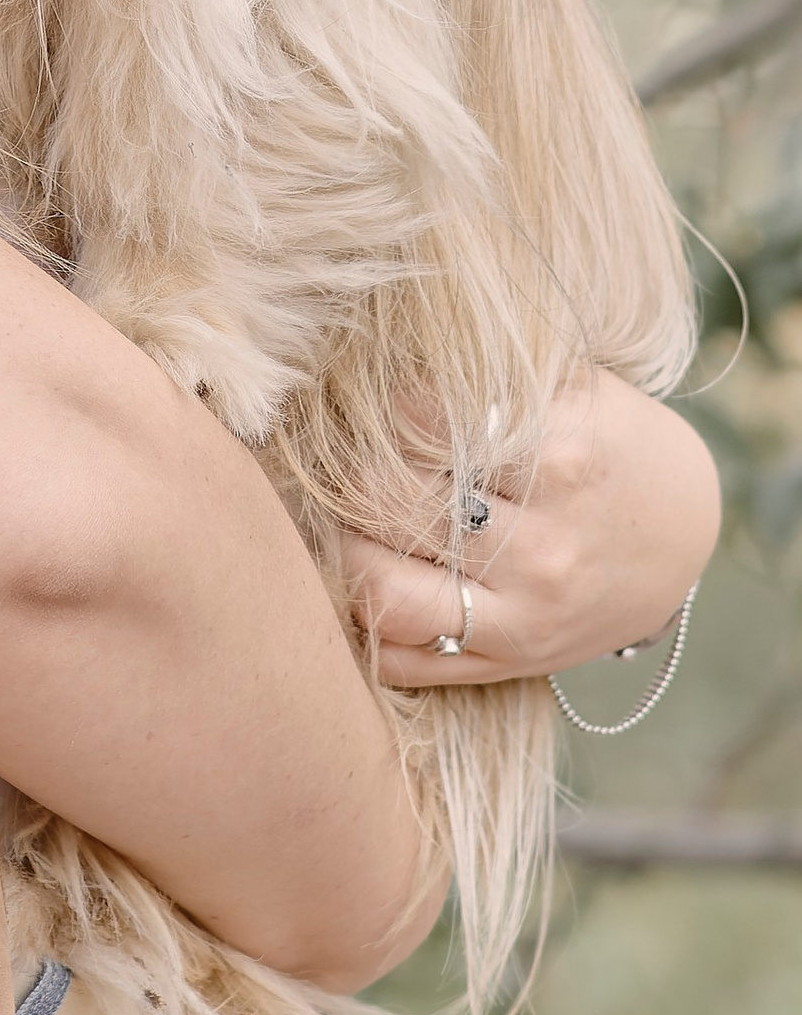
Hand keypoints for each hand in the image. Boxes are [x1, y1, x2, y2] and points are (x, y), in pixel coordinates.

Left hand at [339, 370, 720, 688]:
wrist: (680, 538)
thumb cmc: (608, 442)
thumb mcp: (572, 388)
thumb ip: (488, 374)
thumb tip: (378, 350)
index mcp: (561, 460)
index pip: (417, 421)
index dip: (378, 401)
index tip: (367, 392)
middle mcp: (541, 548)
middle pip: (385, 500)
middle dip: (343, 466)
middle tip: (334, 447)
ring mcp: (522, 616)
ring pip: (378, 586)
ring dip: (337, 543)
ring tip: (336, 508)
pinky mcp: (506, 663)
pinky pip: (399, 656)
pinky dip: (357, 617)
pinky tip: (352, 571)